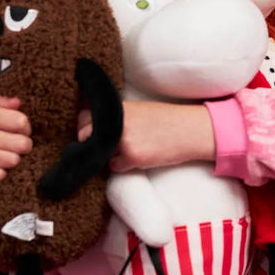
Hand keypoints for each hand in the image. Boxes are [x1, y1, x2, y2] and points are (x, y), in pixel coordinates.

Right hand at [0, 95, 31, 183]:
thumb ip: (2, 102)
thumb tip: (18, 103)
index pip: (21, 122)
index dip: (26, 127)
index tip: (21, 130)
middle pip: (22, 144)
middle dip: (24, 144)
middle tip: (17, 144)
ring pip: (13, 161)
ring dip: (12, 158)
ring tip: (5, 153)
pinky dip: (0, 172)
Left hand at [78, 100, 215, 171]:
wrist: (190, 130)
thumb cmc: (167, 119)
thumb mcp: (140, 109)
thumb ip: (119, 116)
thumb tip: (97, 126)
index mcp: (119, 107)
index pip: (84, 116)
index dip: (85, 125)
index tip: (88, 131)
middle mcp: (118, 122)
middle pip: (84, 134)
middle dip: (89, 141)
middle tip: (103, 144)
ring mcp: (124, 140)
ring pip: (100, 152)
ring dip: (110, 153)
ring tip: (130, 148)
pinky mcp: (133, 157)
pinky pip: (115, 166)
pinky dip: (123, 165)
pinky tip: (140, 156)